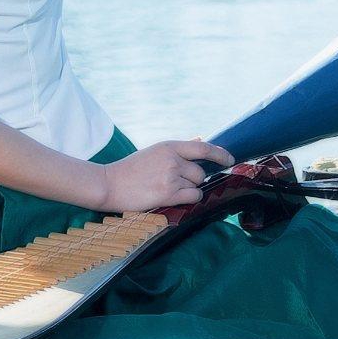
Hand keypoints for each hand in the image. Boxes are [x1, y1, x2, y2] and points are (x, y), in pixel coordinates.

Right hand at [97, 138, 231, 213]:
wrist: (108, 184)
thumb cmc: (130, 169)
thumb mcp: (154, 152)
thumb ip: (178, 149)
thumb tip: (199, 139)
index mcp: (168, 146)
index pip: (203, 148)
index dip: (220, 153)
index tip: (230, 159)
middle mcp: (172, 159)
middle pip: (200, 172)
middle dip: (194, 179)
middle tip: (176, 182)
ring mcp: (170, 177)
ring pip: (196, 185)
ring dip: (189, 190)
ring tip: (168, 189)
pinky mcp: (167, 194)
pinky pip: (193, 197)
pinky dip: (189, 199)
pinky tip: (174, 198)